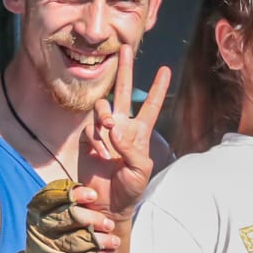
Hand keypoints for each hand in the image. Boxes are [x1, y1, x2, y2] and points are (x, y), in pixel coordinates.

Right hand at [12, 179, 119, 252]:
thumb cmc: (60, 234)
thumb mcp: (60, 214)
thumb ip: (74, 201)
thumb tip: (102, 187)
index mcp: (39, 209)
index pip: (55, 195)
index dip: (75, 194)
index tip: (94, 196)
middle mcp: (39, 226)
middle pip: (68, 217)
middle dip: (93, 219)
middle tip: (109, 224)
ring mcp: (46, 248)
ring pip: (75, 241)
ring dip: (99, 240)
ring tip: (114, 241)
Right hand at [79, 47, 170, 220]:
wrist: (107, 203)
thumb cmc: (130, 188)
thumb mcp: (141, 170)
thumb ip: (131, 148)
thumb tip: (115, 128)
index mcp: (140, 132)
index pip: (149, 105)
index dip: (157, 88)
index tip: (165, 69)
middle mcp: (121, 127)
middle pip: (122, 92)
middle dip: (125, 70)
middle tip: (125, 49)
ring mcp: (103, 132)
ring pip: (102, 108)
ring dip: (105, 115)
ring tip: (109, 129)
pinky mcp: (87, 140)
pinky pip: (90, 129)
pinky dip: (96, 139)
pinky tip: (101, 154)